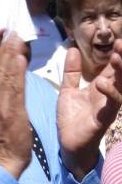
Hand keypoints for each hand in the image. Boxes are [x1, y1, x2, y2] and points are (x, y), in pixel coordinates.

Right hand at [0, 33, 32, 177]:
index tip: (5, 39)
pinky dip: (15, 73)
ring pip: (4, 76)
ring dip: (10, 55)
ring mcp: (0, 106)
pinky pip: (14, 89)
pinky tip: (19, 59)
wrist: (1, 162)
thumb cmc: (2, 142)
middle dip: (4, 50)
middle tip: (11, 31)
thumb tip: (2, 85)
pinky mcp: (11, 113)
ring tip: (15, 38)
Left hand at [58, 38, 121, 174]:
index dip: (117, 54)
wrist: (68, 143)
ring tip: (116, 57)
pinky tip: (101, 83)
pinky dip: (110, 93)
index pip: (112, 67)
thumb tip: (73, 49)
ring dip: (121, 72)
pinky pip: (112, 105)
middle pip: (121, 74)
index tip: (117, 39)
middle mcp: (109, 95)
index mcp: (101, 87)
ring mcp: (108, 107)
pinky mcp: (104, 119)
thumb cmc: (72, 118)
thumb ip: (72, 71)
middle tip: (121, 43)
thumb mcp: (68, 90)